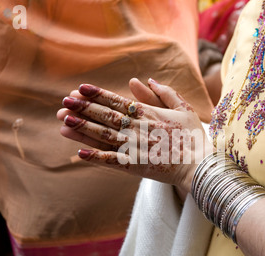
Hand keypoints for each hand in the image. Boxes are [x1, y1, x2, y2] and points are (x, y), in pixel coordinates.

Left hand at [57, 78, 213, 192]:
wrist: (200, 166)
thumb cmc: (194, 138)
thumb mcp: (184, 109)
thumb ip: (165, 94)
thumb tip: (146, 80)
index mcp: (148, 114)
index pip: (117, 101)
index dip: (97, 95)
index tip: (80, 89)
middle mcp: (138, 128)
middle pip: (105, 116)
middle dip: (83, 108)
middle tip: (64, 102)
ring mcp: (135, 148)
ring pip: (104, 136)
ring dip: (83, 129)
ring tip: (64, 122)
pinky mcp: (135, 166)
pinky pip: (111, 161)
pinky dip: (95, 158)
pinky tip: (79, 154)